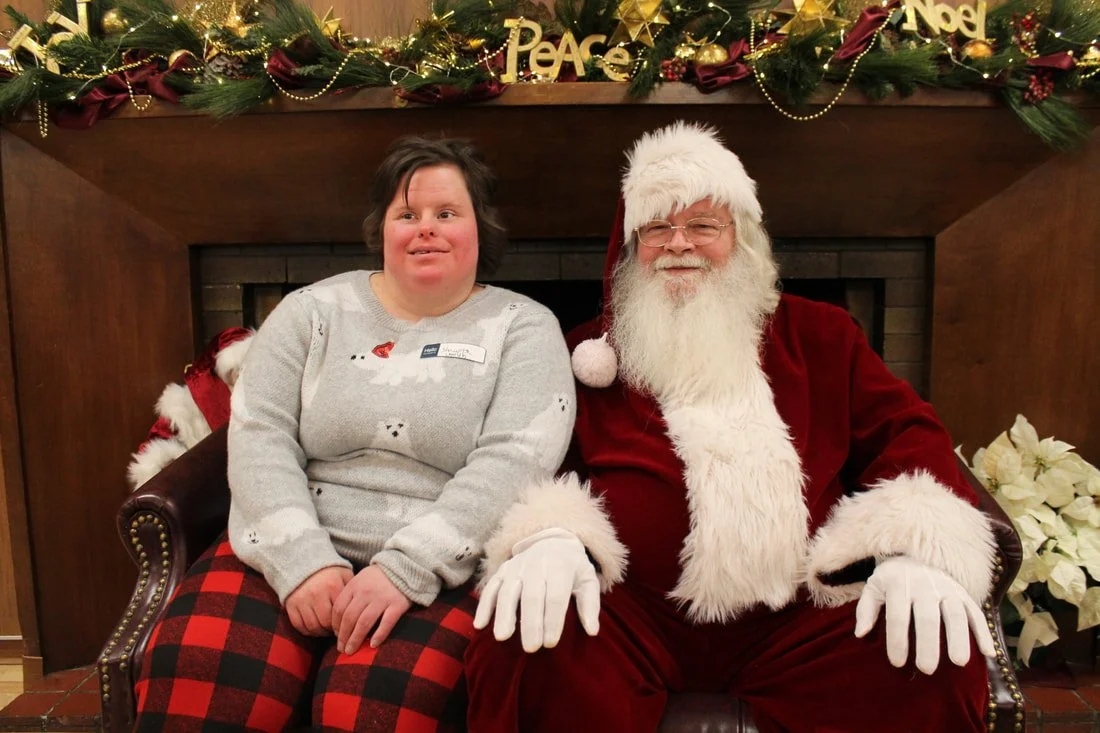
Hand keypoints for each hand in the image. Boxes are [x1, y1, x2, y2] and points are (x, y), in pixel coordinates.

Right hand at [285, 566, 352, 636]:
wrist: (304, 563)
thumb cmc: (330, 573)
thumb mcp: (344, 576)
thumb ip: (353, 591)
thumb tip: (362, 609)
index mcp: (332, 586)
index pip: (340, 614)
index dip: (344, 623)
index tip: (347, 626)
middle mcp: (316, 594)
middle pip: (325, 623)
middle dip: (332, 630)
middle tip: (337, 630)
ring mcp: (302, 600)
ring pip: (312, 627)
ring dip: (321, 632)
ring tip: (327, 630)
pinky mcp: (290, 605)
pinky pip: (299, 626)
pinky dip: (308, 631)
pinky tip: (316, 628)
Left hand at [331, 565, 411, 653]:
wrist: (405, 565)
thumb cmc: (379, 577)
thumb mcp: (360, 580)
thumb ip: (350, 596)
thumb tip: (339, 622)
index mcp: (354, 586)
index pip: (338, 609)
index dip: (335, 625)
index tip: (336, 636)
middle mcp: (366, 592)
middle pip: (349, 618)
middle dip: (343, 637)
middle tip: (341, 649)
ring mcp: (382, 598)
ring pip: (364, 623)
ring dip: (355, 639)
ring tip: (351, 651)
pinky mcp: (398, 604)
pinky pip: (386, 623)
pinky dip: (379, 635)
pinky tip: (373, 645)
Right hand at [474, 528, 599, 652]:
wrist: (553, 540)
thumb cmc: (573, 568)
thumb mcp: (588, 580)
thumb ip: (590, 605)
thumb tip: (593, 631)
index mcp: (560, 567)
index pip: (556, 597)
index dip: (553, 620)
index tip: (550, 644)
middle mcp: (536, 565)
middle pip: (532, 596)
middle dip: (531, 623)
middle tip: (530, 648)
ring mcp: (516, 566)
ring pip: (508, 591)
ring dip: (504, 614)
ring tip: (502, 637)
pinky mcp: (502, 570)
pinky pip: (490, 588)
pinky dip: (483, 606)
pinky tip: (479, 625)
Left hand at [854, 556, 995, 673]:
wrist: (917, 552)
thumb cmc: (892, 578)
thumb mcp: (874, 586)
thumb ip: (866, 608)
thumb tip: (861, 633)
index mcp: (899, 584)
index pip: (897, 616)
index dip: (897, 640)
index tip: (898, 663)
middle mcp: (924, 585)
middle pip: (927, 618)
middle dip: (927, 644)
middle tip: (927, 669)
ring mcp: (947, 588)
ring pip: (955, 614)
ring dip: (959, 638)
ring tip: (959, 662)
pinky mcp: (964, 592)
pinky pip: (976, 612)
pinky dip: (984, 631)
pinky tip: (989, 652)